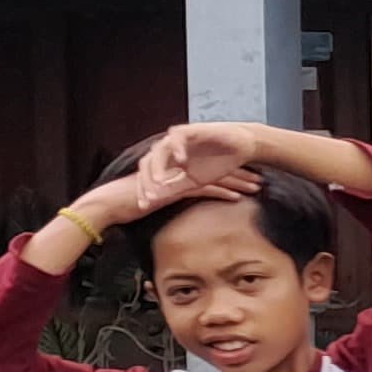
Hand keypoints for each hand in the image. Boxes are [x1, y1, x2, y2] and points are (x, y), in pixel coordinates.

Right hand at [71, 134, 260, 234]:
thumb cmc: (130, 202)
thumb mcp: (157, 196)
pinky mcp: (174, 188)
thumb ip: (173, 193)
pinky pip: (203, 188)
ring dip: (237, 182)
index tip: (248, 177)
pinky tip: (237, 196)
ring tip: (257, 187)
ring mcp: (178, 178)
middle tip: (261, 179)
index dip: (230, 172)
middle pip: (217, 170)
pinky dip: (221, 192)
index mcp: (179, 171)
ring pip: (214, 177)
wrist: (110, 203)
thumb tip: (186, 198)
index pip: (209, 168)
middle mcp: (181, 171)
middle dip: (240, 174)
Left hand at [137, 121, 271, 197]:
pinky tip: (180, 160)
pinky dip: (177, 147)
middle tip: (149, 197)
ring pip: (159, 150)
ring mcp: (178, 138)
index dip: (143, 189)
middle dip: (146, 180)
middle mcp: (169, 148)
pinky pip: (178, 136)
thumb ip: (174, 188)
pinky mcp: (191, 130)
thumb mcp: (194, 182)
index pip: (147, 174)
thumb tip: (154, 200)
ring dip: (158, 165)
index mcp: (167, 160)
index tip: (144, 206)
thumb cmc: (219, 162)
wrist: (241, 148)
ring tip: (160, 181)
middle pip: (148, 162)